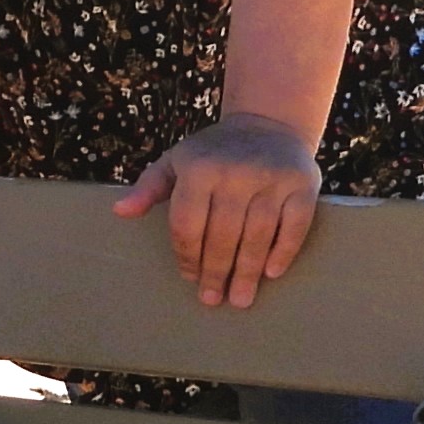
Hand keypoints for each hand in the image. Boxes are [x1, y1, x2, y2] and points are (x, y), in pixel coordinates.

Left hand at [116, 111, 323, 307]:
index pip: (189, 224)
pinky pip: (295, 226)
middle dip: (216, 272)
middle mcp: (236, 172)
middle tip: (214, 299)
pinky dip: (284, 252)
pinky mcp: (303, 185)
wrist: (269, 124)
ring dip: (247, 272)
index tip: (190, 278)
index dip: (188, 256)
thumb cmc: (215, 152)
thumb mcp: (176, 161)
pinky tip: (271, 273)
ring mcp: (272, 179)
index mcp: (200, 168)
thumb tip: (120, 211)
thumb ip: (149, 187)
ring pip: (258, 235)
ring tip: (241, 298)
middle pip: (223, 235)